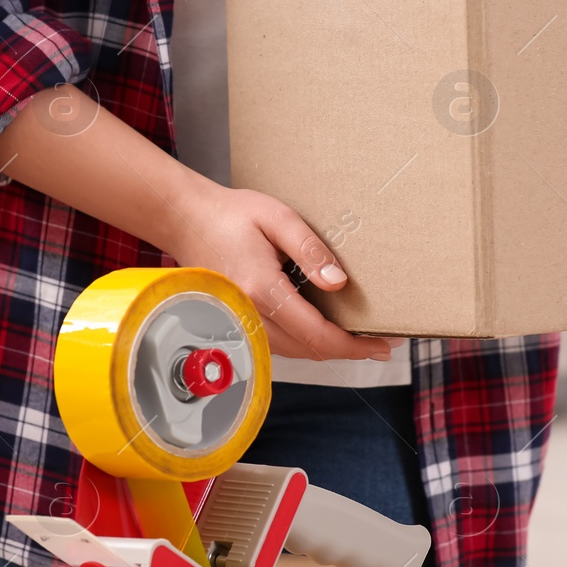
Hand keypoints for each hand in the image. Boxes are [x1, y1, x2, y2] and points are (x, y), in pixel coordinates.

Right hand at [0, 83, 392, 361]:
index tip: (382, 345)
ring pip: (293, 352)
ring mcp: (240, 321)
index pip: (317, 335)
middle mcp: (249, 314)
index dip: (354, 346)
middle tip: (379, 342)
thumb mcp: (279, 219)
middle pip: (309, 351)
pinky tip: (322, 330)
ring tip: (358, 338)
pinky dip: (304, 343)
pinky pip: (278, 344)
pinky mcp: (237, 321)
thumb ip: (310, 251)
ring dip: (326, 349)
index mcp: (263, 290)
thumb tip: (338, 283)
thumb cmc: (230, 214)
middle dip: (347, 352)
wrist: (184, 219)